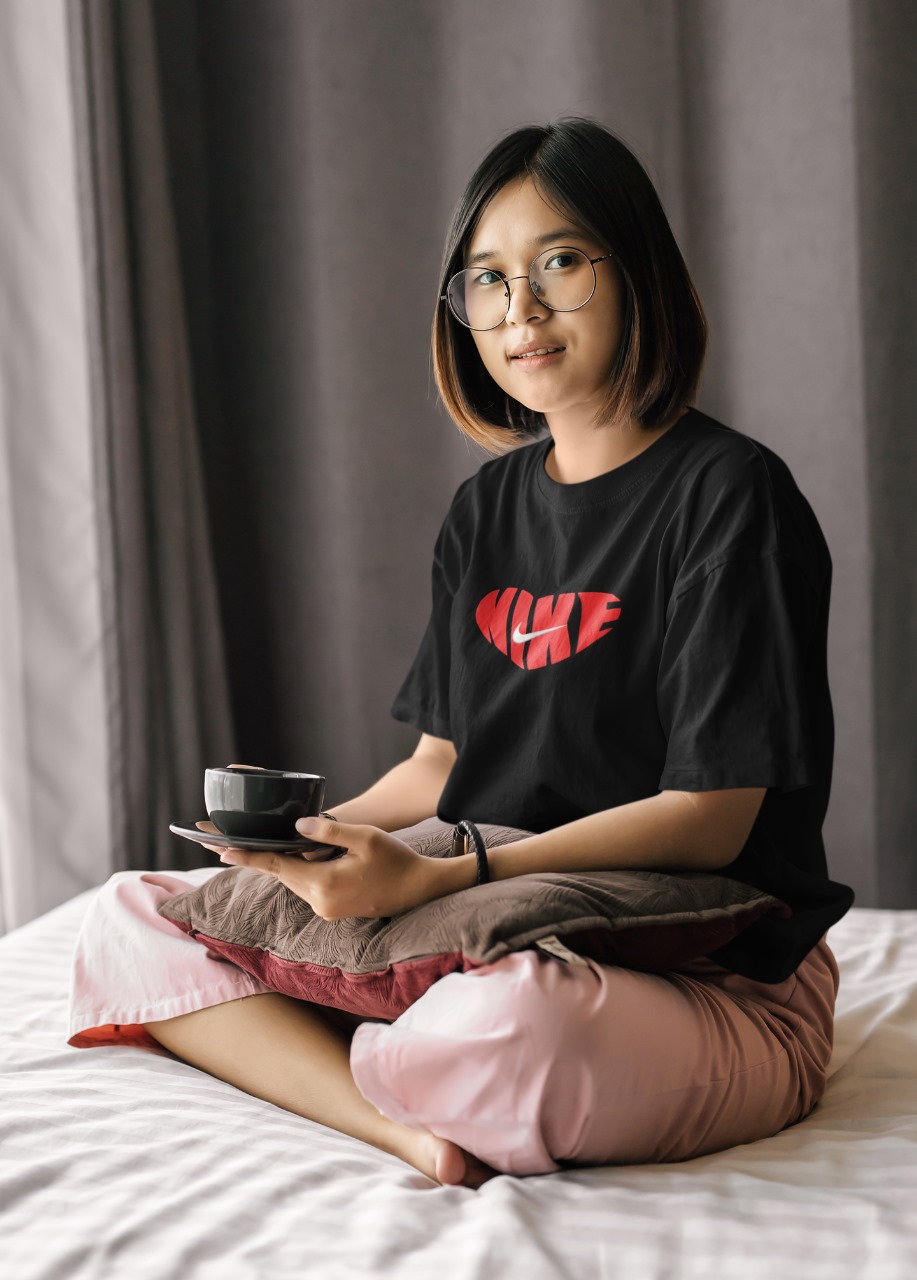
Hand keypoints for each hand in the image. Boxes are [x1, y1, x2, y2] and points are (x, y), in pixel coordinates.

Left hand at [212, 816, 463, 919]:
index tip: (220, 849)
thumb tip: (297, 825)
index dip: (247, 856)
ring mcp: (325, 908)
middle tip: (223, 844)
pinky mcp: (332, 908)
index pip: (276, 866)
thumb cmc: (396, 860)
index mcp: (323, 883)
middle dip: (255, 857)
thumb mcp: (365, 837)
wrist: (420, 889)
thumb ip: (330, 831)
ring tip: (251, 847)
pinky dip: (295, 871)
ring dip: (277, 864)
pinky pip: (306, 885)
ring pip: (292, 880)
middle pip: (280, 874)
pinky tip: (290, 857)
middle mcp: (319, 901)